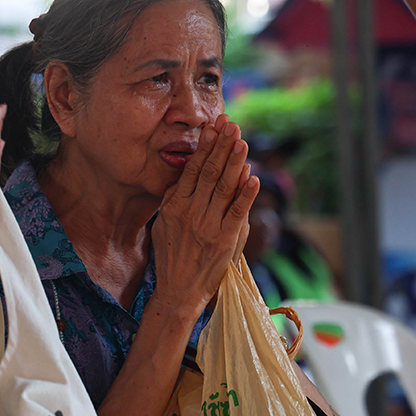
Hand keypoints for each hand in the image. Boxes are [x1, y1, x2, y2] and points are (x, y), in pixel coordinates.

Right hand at [151, 115, 258, 312]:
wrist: (178, 291)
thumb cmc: (171, 257)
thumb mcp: (163, 224)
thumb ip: (174, 199)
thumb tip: (187, 174)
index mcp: (173, 206)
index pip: (191, 169)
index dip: (205, 146)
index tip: (213, 127)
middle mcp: (189, 213)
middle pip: (208, 172)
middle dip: (221, 146)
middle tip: (230, 124)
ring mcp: (207, 226)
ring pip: (223, 187)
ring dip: (234, 162)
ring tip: (242, 141)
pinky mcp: (224, 241)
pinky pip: (237, 213)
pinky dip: (246, 194)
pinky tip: (253, 176)